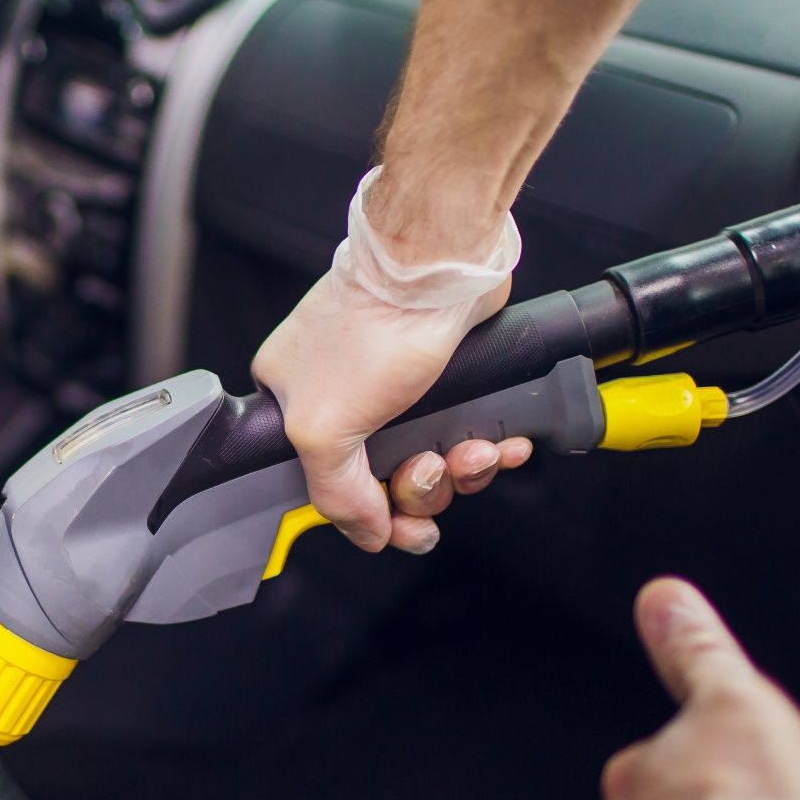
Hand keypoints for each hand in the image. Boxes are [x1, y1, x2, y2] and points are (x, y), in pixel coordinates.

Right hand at [251, 221, 518, 552]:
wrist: (441, 266)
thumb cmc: (373, 325)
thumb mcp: (323, 429)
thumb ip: (336, 494)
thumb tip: (366, 533)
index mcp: (296, 406)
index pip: (331, 488)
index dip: (372, 512)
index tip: (399, 525)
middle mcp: (344, 398)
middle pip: (389, 480)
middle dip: (424, 486)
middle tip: (435, 466)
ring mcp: (398, 388)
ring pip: (435, 462)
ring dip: (463, 469)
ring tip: (475, 449)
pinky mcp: (449, 378)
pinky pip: (469, 434)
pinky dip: (489, 446)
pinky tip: (502, 442)